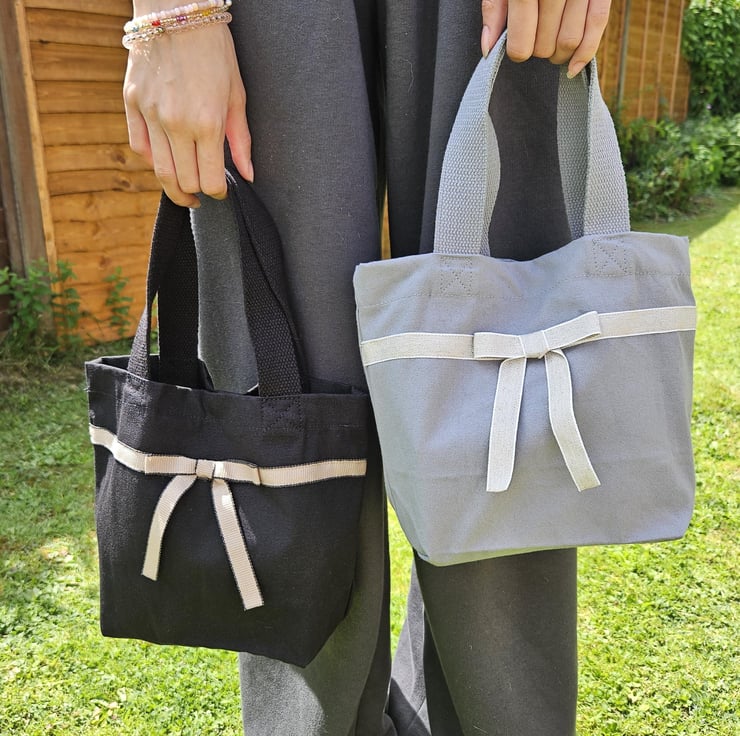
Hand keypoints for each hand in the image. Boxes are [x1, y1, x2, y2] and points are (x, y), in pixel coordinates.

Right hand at [123, 23, 252, 206]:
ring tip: (185, 189)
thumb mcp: (237, 95)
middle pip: (184, 182)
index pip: (210, 181)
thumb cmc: (214, 50)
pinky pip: (140, 147)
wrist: (176, 10)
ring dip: (174, 187)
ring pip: (160, 171)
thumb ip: (241, 140)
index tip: (222, 191)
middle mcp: (176, 124)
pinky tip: (166, 161)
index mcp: (207, 124)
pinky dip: (153, 161)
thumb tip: (248, 175)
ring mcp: (151, 114)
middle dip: (197, 193)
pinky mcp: (132, 103)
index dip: (218, 193)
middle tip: (204, 194)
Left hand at [481, 0, 611, 77]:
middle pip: (545, 45)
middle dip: (539, 52)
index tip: (517, 48)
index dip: (518, 53)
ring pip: (569, 40)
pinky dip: (585, 52)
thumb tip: (489, 49)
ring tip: (551, 51)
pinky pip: (597, 24)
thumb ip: (494, 9)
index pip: (521, 43)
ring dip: (559, 56)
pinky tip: (572, 67)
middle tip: (535, 44)